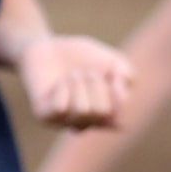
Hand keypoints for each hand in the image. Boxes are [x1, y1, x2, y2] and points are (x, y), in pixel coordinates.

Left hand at [18, 34, 132, 129]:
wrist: (47, 47)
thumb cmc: (80, 57)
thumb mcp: (111, 60)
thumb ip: (126, 76)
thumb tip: (120, 92)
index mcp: (103, 116)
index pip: (119, 121)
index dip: (119, 98)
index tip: (113, 76)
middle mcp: (85, 124)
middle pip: (103, 112)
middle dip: (96, 84)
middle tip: (86, 72)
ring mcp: (64, 123)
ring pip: (83, 110)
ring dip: (79, 84)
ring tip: (72, 75)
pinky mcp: (44, 116)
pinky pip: (61, 107)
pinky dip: (63, 88)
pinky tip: (58, 83)